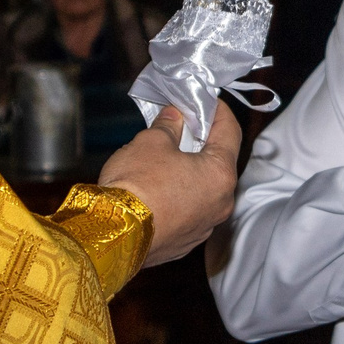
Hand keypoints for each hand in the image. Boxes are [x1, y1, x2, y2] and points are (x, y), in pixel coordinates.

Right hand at [100, 104, 241, 267]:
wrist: (114, 237)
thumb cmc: (137, 184)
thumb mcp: (151, 142)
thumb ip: (169, 125)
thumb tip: (174, 116)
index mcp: (221, 174)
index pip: (230, 131)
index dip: (218, 111)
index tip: (205, 100)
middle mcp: (221, 203)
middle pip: (218, 163)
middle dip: (201, 142)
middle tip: (182, 125)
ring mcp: (204, 227)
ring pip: (203, 190)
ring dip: (189, 172)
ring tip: (165, 157)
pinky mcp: (184, 243)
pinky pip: (187, 211)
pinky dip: (178, 196)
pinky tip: (157, 188)